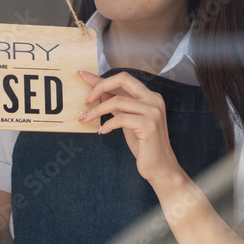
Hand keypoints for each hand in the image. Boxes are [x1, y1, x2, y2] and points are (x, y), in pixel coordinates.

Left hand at [77, 70, 183, 184]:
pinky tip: (103, 131)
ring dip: (98, 110)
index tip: (83, 76)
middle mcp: (153, 100)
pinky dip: (108, 124)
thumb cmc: (144, 145)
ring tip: (87, 119)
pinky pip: (120, 119)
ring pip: (117, 101)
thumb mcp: (128, 121)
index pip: (123, 80)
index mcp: (150, 96)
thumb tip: (99, 92)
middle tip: (86, 100)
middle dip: (100, 86)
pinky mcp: (149, 125)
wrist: (160, 167)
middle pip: (123, 80)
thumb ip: (117, 106)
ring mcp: (153, 111)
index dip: (101, 78)